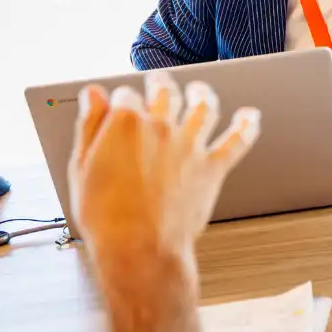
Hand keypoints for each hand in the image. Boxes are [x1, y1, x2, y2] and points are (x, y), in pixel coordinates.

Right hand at [69, 72, 260, 262]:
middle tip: (157, 81)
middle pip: (166, 91)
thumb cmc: (106, 217)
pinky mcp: (211, 168)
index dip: (120, 101)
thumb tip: (93, 95)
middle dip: (160, 82)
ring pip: (204, 106)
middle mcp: (161, 127)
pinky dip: (246, 126)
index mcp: (126, 122)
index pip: (125, 95)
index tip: (118, 106)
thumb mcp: (82, 167)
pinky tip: (250, 117)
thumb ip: (90, 125)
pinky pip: (236, 141)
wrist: (139, 250)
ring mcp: (189, 146)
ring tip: (199, 91)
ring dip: (202, 93)